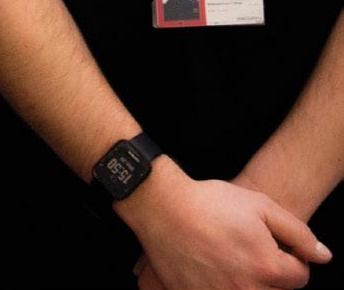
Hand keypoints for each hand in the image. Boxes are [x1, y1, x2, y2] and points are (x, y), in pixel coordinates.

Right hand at [118, 162, 330, 289]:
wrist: (161, 206)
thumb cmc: (210, 203)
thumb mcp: (260, 205)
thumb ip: (299, 233)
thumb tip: (323, 256)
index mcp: (267, 268)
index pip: (300, 277)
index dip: (291, 256)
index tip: (273, 243)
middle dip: (272, 275)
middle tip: (252, 251)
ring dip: (251, 283)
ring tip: (234, 259)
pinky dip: (223, 285)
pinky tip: (214, 267)